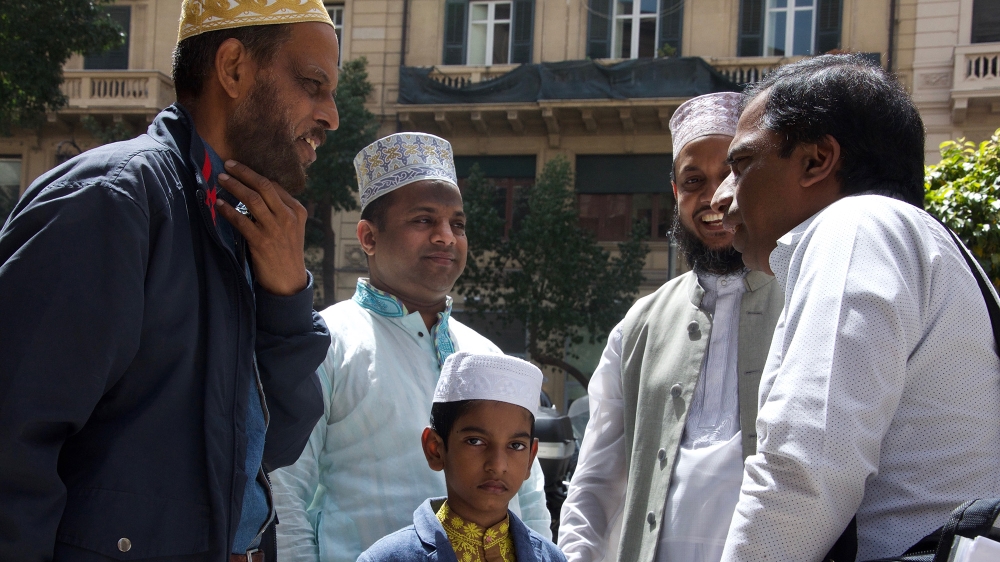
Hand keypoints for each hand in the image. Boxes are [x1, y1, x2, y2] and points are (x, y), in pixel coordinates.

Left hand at [215, 160, 308, 295]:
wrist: (289, 280)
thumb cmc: (287, 251)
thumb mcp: (292, 227)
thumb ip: (280, 209)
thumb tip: (258, 190)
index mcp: (297, 210)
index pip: (274, 185)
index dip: (254, 173)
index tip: (239, 167)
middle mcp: (287, 216)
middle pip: (263, 186)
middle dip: (243, 173)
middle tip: (227, 165)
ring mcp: (275, 229)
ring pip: (251, 199)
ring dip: (233, 186)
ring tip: (220, 179)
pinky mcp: (261, 242)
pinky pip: (240, 220)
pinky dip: (227, 210)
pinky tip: (218, 204)